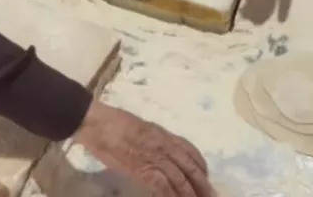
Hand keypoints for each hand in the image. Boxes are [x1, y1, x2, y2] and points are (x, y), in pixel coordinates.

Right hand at [74, 101, 213, 196]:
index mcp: (165, 135)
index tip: (206, 176)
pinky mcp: (143, 169)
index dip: (201, 165)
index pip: (191, 150)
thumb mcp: (143, 127)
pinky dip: (171, 195)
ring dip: (190, 193)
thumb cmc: (115, 123)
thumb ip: (155, 138)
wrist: (100, 124)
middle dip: (202, 183)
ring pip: (180, 178)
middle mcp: (166, 146)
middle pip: (191, 166)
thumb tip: (161, 149)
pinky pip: (162, 186)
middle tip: (212, 195)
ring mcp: (155, 158)